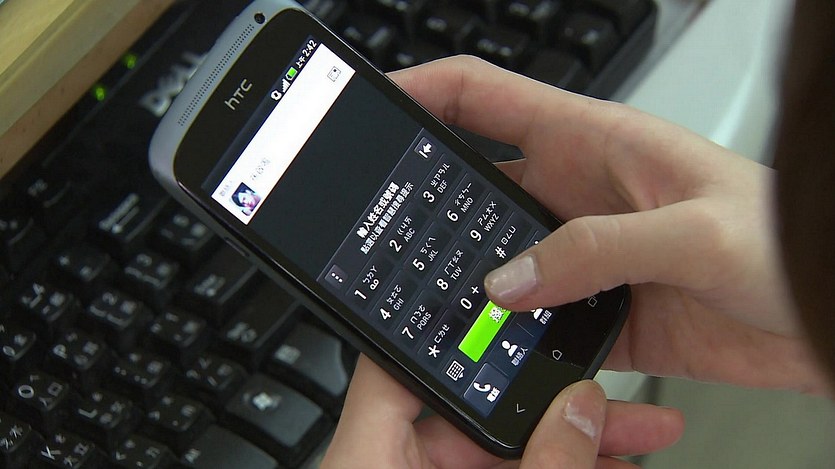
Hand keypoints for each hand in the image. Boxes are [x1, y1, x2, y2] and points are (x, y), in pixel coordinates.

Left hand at [322, 356, 683, 468]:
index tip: (508, 318)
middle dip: (551, 408)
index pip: (396, 370)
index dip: (448, 336)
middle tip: (615, 400)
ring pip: (499, 462)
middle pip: (471, 419)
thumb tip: (581, 411)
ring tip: (639, 439)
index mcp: (368, 466)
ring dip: (567, 450)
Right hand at [389, 56, 829, 394]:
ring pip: (498, 259)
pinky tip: (491, 348)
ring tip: (431, 296)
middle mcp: (579, 195)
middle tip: (383, 224)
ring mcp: (583, 255)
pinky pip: (533, 321)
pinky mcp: (598, 311)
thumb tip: (515, 277)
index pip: (488, 99)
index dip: (425, 92)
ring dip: (467, 277)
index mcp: (597, 143)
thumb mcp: (698, 230)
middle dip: (426, 199)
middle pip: (476, 183)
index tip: (376, 106)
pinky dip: (506, 335)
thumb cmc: (788, 240)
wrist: (831, 315)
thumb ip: (600, 248)